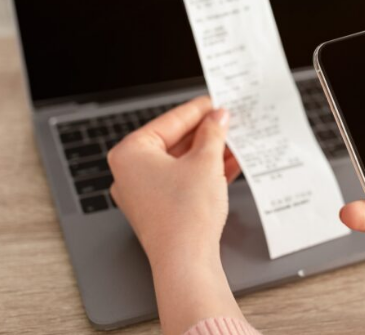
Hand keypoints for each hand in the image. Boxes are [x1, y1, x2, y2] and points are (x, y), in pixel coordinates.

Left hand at [108, 96, 244, 334]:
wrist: (186, 262)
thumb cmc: (184, 215)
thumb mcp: (205, 162)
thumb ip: (212, 134)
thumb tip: (217, 118)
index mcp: (130, 153)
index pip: (169, 121)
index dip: (198, 110)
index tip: (215, 101)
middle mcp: (130, 172)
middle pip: (174, 141)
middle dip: (205, 133)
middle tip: (228, 121)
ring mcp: (142, 193)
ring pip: (180, 163)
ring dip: (208, 153)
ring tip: (234, 142)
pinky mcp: (158, 209)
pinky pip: (181, 182)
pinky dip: (203, 173)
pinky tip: (229, 165)